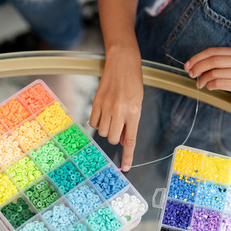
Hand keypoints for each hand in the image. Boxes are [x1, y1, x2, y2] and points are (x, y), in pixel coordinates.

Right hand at [89, 48, 142, 170]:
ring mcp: (106, 106)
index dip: (127, 155)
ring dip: (105, 129)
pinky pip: (93, 121)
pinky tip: (103, 113)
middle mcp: (119, 111)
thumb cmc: (133, 83)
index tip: (125, 167)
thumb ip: (130, 123)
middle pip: (111, 138)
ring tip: (111, 117)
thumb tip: (122, 140)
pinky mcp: (96, 102)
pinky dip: (97, 121)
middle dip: (114, 136)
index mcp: (133, 112)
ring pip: (101, 131)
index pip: (130, 139)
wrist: (122, 63)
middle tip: (118, 127)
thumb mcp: (137, 104)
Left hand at [184, 47, 230, 108]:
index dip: (197, 58)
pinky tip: (210, 87)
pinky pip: (219, 83)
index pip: (213, 51)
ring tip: (200, 84)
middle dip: (197, 67)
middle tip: (191, 74)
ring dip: (202, 79)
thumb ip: (215, 64)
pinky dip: (210, 85)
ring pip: (214, 73)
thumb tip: (192, 66)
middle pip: (213, 61)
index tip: (187, 65)